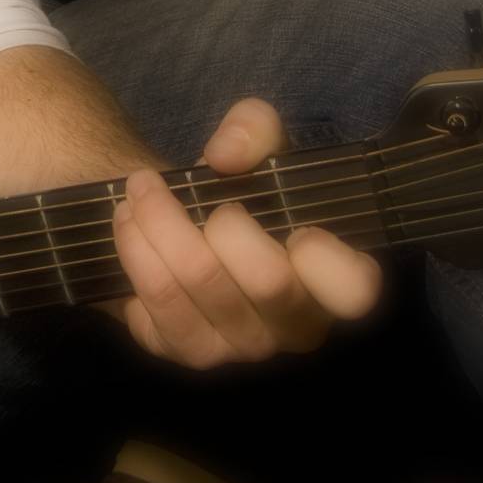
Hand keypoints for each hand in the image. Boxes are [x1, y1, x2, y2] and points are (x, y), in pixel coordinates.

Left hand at [110, 97, 383, 368]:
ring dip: (156, 226)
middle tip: (176, 185)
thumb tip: (225, 155)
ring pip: (199, 287)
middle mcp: (296, 325)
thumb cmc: (242, 193)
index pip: (355, 293)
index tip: (295, 223)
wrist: (186, 226)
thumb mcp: (260, 148)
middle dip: (217, 219)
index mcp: (335, 282)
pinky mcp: (189, 352)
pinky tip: (127, 225)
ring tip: (136, 190)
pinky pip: (156, 306)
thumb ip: (254, 130)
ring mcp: (243, 347)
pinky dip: (134, 253)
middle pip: (267, 282)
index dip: (325, 259)